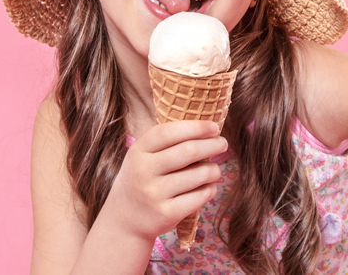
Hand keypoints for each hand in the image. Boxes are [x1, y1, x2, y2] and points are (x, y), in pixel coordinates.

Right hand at [101, 120, 227, 240]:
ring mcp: (154, 194)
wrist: (124, 220)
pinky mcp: (167, 213)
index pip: (169, 132)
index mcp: (138, 151)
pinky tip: (208, 187)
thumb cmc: (141, 180)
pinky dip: (210, 189)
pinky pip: (200, 196)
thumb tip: (206, 129)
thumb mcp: (142, 157)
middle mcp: (144, 171)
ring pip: (200, 174)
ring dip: (214, 170)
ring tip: (214, 170)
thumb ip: (166, 142)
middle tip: (222, 144)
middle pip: (189, 151)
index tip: (214, 127)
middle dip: (212, 145)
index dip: (196, 127)